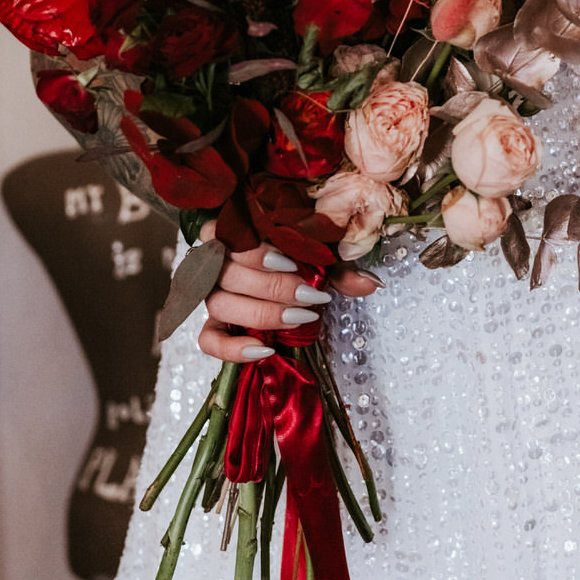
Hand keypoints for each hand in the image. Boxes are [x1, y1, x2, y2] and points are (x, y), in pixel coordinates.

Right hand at [196, 221, 381, 363]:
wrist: (288, 275)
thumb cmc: (300, 258)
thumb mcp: (321, 257)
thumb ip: (341, 269)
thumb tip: (371, 285)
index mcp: (237, 230)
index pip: (233, 236)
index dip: (259, 252)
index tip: (294, 264)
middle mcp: (217, 260)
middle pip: (229, 274)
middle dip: (273, 287)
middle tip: (309, 296)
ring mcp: (212, 294)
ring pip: (220, 304)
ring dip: (261, 313)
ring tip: (299, 317)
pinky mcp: (212, 324)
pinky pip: (208, 340)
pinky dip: (232, 348)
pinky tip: (264, 349)